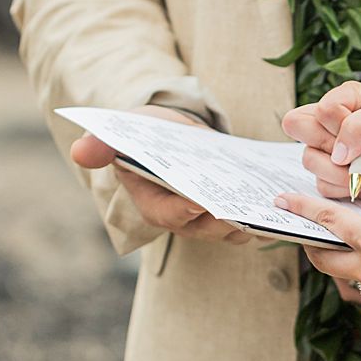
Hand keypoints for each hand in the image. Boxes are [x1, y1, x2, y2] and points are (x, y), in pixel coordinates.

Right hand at [70, 105, 255, 244]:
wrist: (172, 131)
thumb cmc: (144, 133)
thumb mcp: (120, 132)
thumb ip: (101, 143)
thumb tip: (79, 151)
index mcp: (153, 204)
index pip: (169, 215)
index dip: (185, 211)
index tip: (202, 202)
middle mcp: (183, 219)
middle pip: (207, 228)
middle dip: (226, 221)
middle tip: (246, 211)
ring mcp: (209, 218)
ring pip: (232, 229)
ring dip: (251, 221)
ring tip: (270, 206)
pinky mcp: (231, 209)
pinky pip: (250, 219)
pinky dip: (265, 213)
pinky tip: (280, 198)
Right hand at [281, 82, 360, 207]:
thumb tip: (337, 151)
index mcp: (349, 98)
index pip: (321, 107)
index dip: (339, 123)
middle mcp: (336, 122)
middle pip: (298, 126)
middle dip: (328, 144)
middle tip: (356, 151)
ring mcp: (333, 151)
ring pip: (307, 159)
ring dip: (339, 171)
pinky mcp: (335, 178)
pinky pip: (320, 184)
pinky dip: (344, 186)